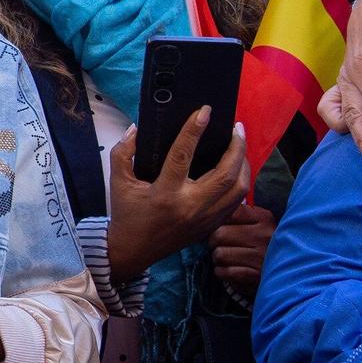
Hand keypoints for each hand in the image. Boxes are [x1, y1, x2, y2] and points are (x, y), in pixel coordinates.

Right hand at [106, 111, 248, 282]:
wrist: (133, 250)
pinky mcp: (212, 225)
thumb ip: (124, 152)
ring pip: (239, 188)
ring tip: (238, 147)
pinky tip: (236, 169)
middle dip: (236, 147)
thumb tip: (137, 129)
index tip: (204, 111)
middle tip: (236, 128)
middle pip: (226, 173)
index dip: (194, 130)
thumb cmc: (126, 213)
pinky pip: (236, 202)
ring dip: (243, 164)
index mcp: (165, 194)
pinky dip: (240, 182)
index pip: (182, 155)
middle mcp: (189, 206)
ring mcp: (204, 218)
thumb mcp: (118, 181)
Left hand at [207, 201, 275, 298]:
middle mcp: (265, 235)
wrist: (279, 275)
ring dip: (217, 258)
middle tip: (219, 246)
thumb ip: (236, 215)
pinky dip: (221, 272)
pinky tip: (229, 270)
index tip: (220, 228)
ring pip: (219, 254)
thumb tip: (209, 211)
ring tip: (226, 258)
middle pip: (219, 234)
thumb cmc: (257, 245)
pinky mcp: (256, 275)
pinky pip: (224, 271)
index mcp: (264, 218)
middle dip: (213, 242)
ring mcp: (262, 256)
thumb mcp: (254, 224)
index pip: (230, 213)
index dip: (218, 222)